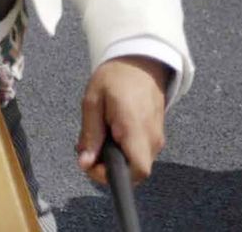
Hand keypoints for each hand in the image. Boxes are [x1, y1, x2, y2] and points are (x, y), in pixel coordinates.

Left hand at [76, 56, 169, 184]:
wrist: (140, 63)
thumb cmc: (115, 78)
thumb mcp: (93, 102)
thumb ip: (90, 134)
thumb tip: (85, 162)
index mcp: (135, 128)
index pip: (137, 170)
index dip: (115, 177)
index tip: (93, 166)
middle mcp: (152, 138)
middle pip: (134, 171)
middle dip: (108, 168)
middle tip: (88, 150)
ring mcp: (157, 138)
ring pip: (135, 162)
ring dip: (114, 158)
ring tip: (97, 137)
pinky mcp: (155, 136)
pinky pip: (139, 152)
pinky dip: (123, 150)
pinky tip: (109, 134)